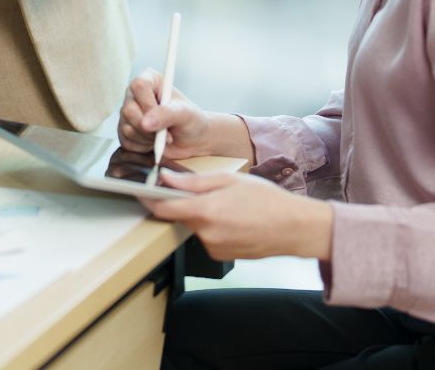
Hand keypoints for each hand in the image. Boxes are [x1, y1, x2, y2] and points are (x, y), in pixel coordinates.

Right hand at [119, 69, 211, 157]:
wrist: (192, 140)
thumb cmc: (191, 121)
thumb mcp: (185, 114)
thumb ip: (166, 114)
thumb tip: (145, 122)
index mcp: (149, 80)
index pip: (139, 86)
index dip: (148, 105)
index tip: (161, 121)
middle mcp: (135, 95)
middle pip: (129, 110)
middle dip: (148, 128)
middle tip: (167, 134)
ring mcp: (128, 112)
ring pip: (127, 128)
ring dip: (148, 139)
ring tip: (162, 137)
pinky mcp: (125, 130)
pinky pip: (126, 142)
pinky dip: (143, 147)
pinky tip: (154, 143)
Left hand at [145, 170, 333, 260]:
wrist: (296, 228)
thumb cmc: (267, 200)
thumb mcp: (228, 180)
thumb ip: (193, 181)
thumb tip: (165, 178)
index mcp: (206, 212)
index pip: (163, 208)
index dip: (148, 199)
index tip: (138, 190)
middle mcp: (207, 234)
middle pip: (179, 216)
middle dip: (182, 202)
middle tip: (198, 189)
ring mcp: (215, 248)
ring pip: (194, 226)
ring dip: (200, 214)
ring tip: (224, 203)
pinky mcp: (222, 256)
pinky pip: (207, 237)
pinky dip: (211, 226)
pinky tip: (231, 218)